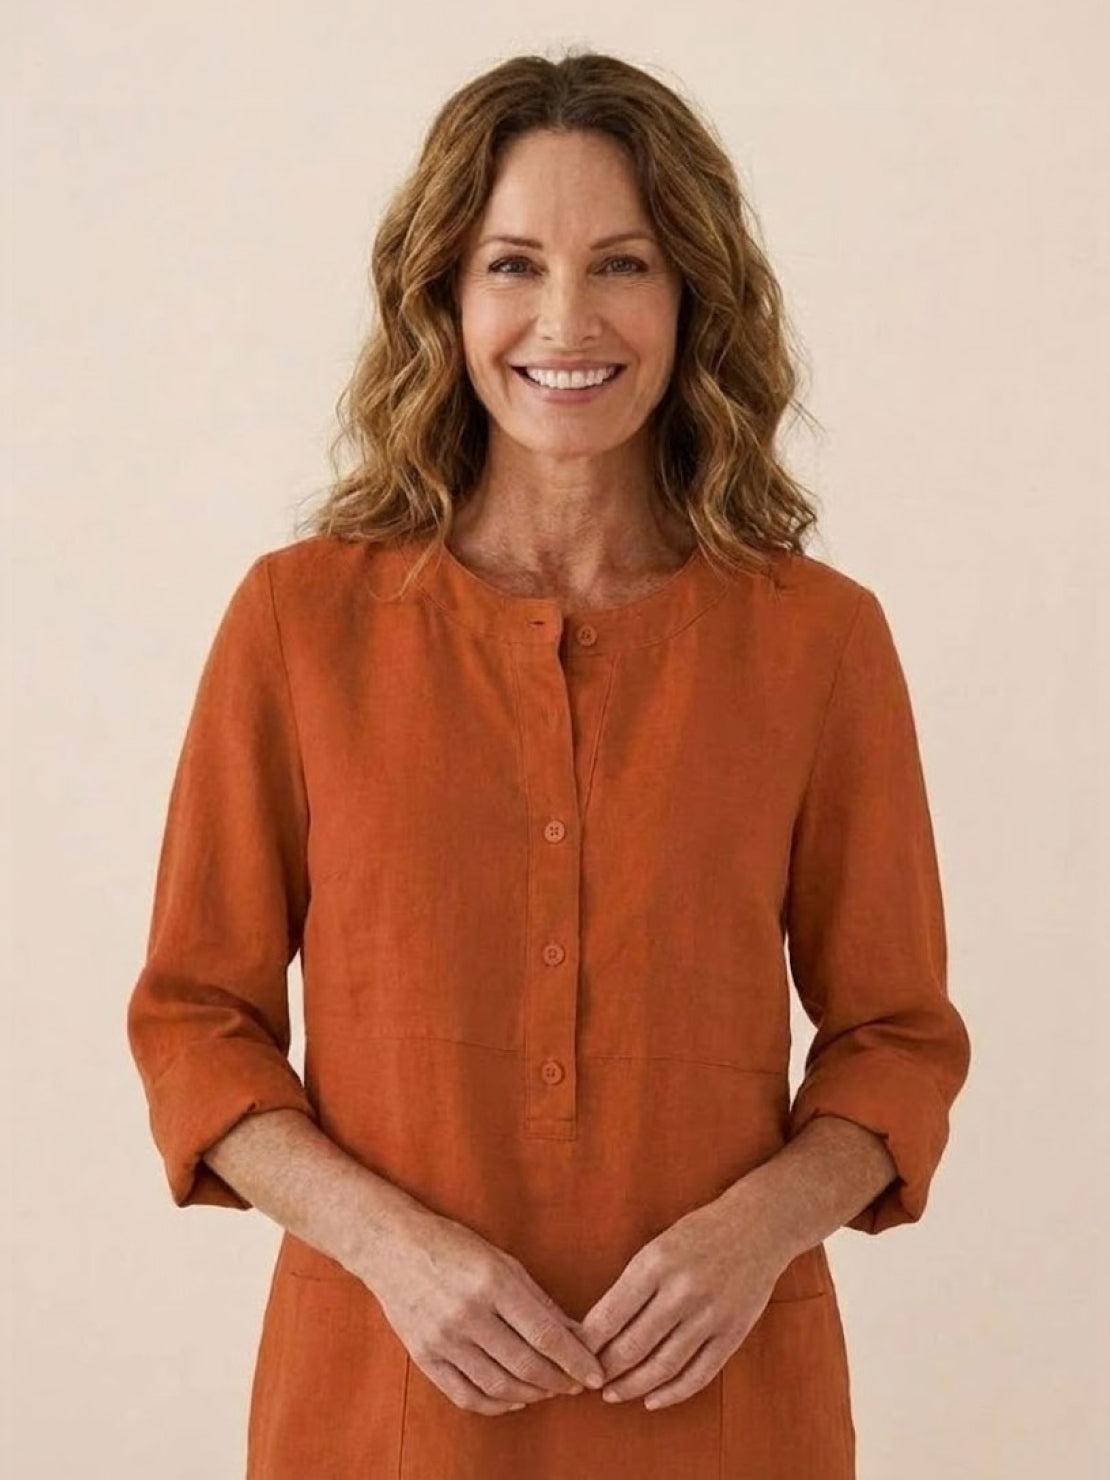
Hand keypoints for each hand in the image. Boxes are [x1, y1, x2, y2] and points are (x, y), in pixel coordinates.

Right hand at [361, 1209, 606, 1415]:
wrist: (392, 1248)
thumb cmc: (454, 1246)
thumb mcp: (502, 1261)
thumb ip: (539, 1300)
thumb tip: (577, 1334)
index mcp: (493, 1282)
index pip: (545, 1333)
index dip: (574, 1359)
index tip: (595, 1373)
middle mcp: (468, 1313)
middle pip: (525, 1364)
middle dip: (559, 1381)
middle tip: (576, 1385)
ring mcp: (444, 1339)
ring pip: (499, 1386)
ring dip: (532, 1394)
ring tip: (549, 1389)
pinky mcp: (425, 1357)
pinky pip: (467, 1395)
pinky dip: (496, 1404)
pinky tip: (514, 1399)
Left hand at [576, 1195, 789, 1411]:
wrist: (758, 1226)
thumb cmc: (698, 1234)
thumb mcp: (657, 1246)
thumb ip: (631, 1285)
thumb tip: (595, 1329)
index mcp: (655, 1263)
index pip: (609, 1316)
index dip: (586, 1345)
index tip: (572, 1356)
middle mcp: (682, 1290)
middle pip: (632, 1346)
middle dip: (604, 1370)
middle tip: (587, 1381)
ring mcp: (710, 1315)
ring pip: (662, 1366)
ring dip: (632, 1387)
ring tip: (613, 1394)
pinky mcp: (733, 1333)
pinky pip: (698, 1375)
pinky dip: (672, 1393)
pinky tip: (653, 1399)